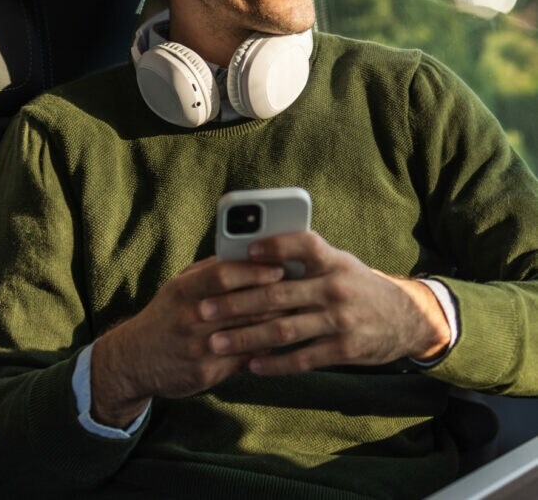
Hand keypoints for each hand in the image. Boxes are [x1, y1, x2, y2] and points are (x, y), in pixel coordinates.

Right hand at [90, 256, 284, 427]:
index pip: (223, 275)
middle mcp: (190, 319)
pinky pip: (244, 360)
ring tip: (300, 313)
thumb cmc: (166, 314)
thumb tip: (248, 252)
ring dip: (276, 323)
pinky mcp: (206, 374)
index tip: (280, 266)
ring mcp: (198, 349)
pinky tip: (282, 341)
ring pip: (248, 334)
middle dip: (275, 297)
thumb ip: (211, 270)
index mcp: (183, 291)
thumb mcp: (180, 285)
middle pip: (242, 305)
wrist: (134, 360)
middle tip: (302, 289)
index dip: (254, 270)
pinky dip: (265, 349)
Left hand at [199, 231, 450, 374]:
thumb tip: (253, 255)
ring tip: (216, 343)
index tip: (245, 252)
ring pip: (283, 330)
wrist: (406, 318)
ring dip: (246, 337)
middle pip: (278, 294)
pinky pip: (302, 358)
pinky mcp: (344, 349)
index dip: (275, 246)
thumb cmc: (358, 285)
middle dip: (236, 303)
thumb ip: (305, 261)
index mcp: (333, 260)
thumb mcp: (340, 263)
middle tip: (204, 309)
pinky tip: (250, 366)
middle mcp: (335, 287)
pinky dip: (274, 363)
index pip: (303, 245)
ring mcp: (340, 320)